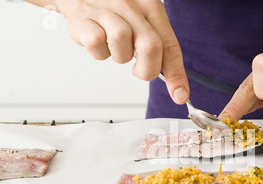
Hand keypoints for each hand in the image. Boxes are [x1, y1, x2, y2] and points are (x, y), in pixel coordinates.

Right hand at [55, 0, 188, 103]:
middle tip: (138, 70)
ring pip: (122, 50)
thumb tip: (173, 82)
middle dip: (147, 69)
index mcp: (151, 7)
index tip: (179, 95)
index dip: (176, 75)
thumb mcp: (142, 21)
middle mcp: (131, 6)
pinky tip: (99, 41)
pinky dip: (98, 52)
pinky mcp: (83, 18)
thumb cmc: (114, 11)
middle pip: (150, 48)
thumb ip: (158, 47)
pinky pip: (97, 46)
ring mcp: (107, 11)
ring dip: (119, 57)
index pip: (170, 46)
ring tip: (114, 47)